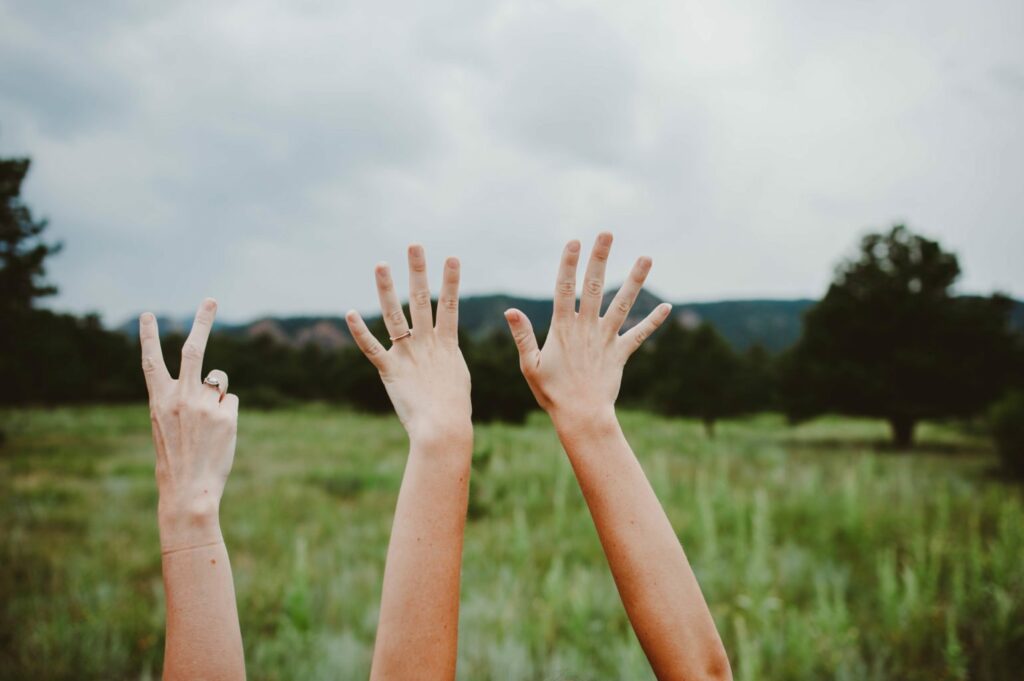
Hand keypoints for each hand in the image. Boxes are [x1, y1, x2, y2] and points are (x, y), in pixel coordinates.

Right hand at [139, 298, 238, 551]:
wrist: (187, 490)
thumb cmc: (178, 460)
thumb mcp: (169, 425)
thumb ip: (184, 399)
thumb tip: (215, 383)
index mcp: (159, 400)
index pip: (151, 362)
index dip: (147, 337)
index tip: (146, 314)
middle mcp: (180, 396)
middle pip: (193, 349)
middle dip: (203, 321)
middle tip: (211, 299)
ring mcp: (204, 404)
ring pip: (220, 381)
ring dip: (217, 396)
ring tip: (208, 426)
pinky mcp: (226, 414)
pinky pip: (231, 402)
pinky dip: (228, 415)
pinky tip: (219, 434)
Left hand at [345, 245, 471, 444]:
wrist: (442, 428)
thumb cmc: (453, 409)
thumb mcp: (457, 376)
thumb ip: (448, 357)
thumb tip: (446, 349)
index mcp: (446, 344)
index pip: (449, 305)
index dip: (451, 281)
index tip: (452, 258)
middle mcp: (426, 343)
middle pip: (421, 299)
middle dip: (418, 271)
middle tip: (414, 245)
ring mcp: (407, 354)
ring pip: (394, 315)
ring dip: (387, 288)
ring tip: (381, 264)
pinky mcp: (389, 370)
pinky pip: (371, 347)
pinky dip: (359, 331)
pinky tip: (349, 313)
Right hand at [504, 232, 671, 425]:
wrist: (582, 416)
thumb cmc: (552, 392)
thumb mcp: (530, 364)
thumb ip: (523, 335)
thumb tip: (510, 310)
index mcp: (562, 328)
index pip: (564, 288)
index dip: (568, 264)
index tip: (574, 242)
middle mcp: (586, 328)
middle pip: (594, 285)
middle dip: (600, 258)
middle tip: (606, 233)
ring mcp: (606, 339)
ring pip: (623, 303)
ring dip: (635, 279)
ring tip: (647, 257)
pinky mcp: (621, 353)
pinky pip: (640, 334)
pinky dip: (653, 321)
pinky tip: (667, 307)